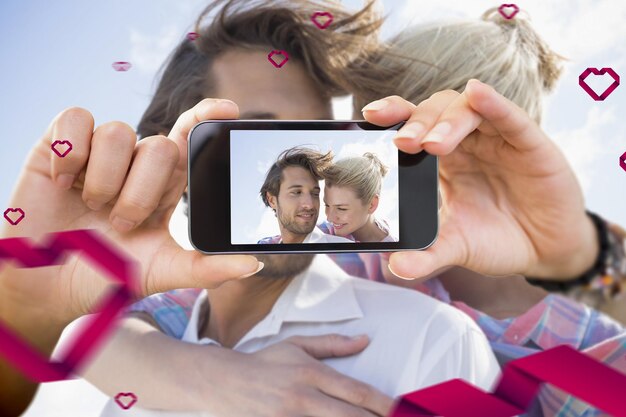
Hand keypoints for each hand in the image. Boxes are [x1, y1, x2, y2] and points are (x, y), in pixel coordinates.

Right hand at [0, 99, 261, 327]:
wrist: (49, 287)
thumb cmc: (107, 275)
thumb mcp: (161, 272)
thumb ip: (206, 268)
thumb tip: (254, 264)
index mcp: (166, 184)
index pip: (190, 137)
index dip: (207, 117)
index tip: (228, 110)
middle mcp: (136, 163)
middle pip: (159, 145)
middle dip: (141, 193)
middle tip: (121, 223)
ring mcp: (98, 153)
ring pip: (119, 133)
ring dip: (106, 181)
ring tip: (92, 208)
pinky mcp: (59, 146)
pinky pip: (76, 120)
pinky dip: (72, 153)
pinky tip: (64, 183)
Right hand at [200, 334, 394, 416]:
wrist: (223, 382)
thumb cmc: (264, 362)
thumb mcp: (296, 345)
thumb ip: (332, 344)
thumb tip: (365, 339)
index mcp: (311, 373)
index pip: (355, 391)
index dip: (383, 404)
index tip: (402, 411)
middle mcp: (303, 396)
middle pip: (350, 415)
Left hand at [362, 80, 598, 281]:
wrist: (546, 250)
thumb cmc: (498, 239)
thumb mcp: (457, 248)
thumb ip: (427, 256)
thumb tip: (395, 266)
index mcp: (443, 161)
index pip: (414, 127)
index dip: (394, 116)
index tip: (369, 117)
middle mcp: (467, 142)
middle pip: (436, 112)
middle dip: (416, 123)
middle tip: (402, 144)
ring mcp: (497, 139)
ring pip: (467, 110)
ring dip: (447, 121)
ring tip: (431, 144)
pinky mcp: (529, 143)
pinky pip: (510, 117)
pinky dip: (494, 103)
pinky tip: (479, 93)